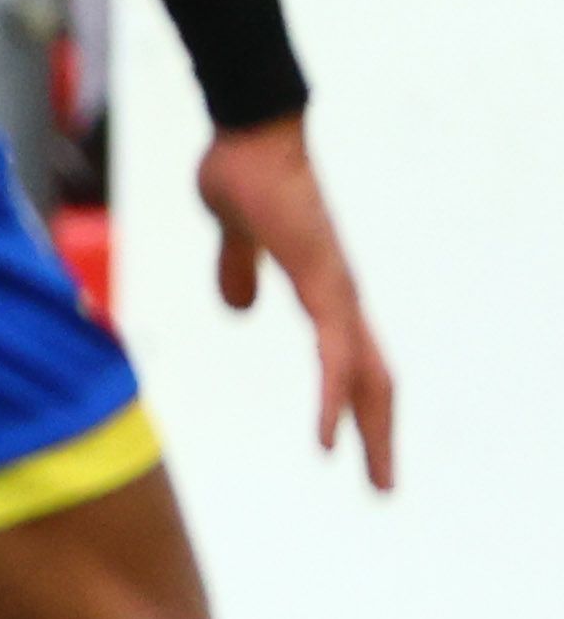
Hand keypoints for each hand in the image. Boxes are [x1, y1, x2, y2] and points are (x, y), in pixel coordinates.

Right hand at [198, 113, 395, 490]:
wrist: (252, 131)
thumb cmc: (244, 171)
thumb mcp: (235, 234)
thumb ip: (238, 269)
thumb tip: (238, 307)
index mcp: (323, 288)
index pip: (354, 358)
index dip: (359, 402)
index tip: (356, 446)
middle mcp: (341, 295)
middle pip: (375, 378)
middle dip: (380, 436)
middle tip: (383, 487)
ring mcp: (337, 291)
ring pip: (367, 377)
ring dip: (373, 433)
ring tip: (375, 481)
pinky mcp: (322, 286)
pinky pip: (335, 358)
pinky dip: (335, 401)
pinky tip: (329, 438)